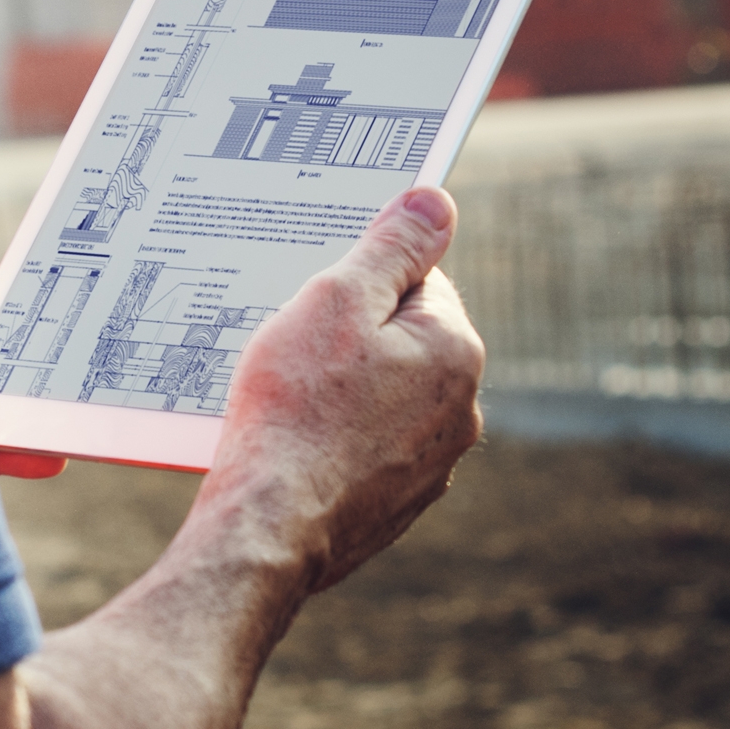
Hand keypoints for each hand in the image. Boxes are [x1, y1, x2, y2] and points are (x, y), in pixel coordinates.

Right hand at [202, 186, 483, 593]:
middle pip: (403, 340)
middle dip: (352, 337)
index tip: (317, 302)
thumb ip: (392, 246)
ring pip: (385, 396)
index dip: (360, 283)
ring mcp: (431, 463)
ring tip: (290, 400)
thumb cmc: (295, 408)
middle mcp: (460, 410)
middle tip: (295, 350)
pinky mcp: (397, 503)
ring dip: (345, 389)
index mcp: (455, 350)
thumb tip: (436, 202)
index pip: (418, 281)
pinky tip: (295, 443)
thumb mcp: (336, 300)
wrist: (269, 525)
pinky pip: (368, 447)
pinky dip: (336, 438)